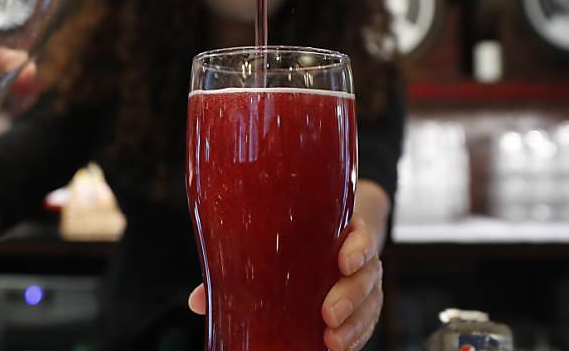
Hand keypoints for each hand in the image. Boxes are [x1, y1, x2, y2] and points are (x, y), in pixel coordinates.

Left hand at [186, 215, 383, 350]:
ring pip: (371, 302)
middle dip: (351, 296)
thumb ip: (237, 268)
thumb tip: (197, 301)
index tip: (343, 261)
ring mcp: (362, 282)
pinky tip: (340, 349)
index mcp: (339, 230)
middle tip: (328, 314)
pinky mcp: (361, 306)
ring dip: (355, 325)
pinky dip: (357, 337)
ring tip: (333, 342)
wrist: (320, 239)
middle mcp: (357, 255)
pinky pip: (367, 322)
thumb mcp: (268, 243)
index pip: (360, 235)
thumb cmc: (288, 239)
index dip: (357, 248)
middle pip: (367, 274)